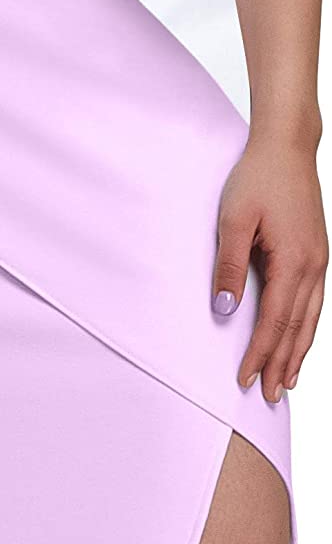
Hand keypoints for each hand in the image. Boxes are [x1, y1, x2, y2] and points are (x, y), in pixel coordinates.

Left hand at [213, 130, 327, 401]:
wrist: (287, 146)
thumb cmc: (257, 177)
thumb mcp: (233, 218)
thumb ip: (228, 266)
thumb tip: (224, 310)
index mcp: (293, 261)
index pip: (274, 321)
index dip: (259, 353)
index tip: (245, 380)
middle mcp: (313, 266)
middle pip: (296, 328)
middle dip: (282, 364)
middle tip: (270, 397)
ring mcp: (319, 260)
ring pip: (310, 319)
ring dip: (298, 351)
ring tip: (288, 380)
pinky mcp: (318, 252)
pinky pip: (315, 302)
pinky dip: (307, 327)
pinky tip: (300, 337)